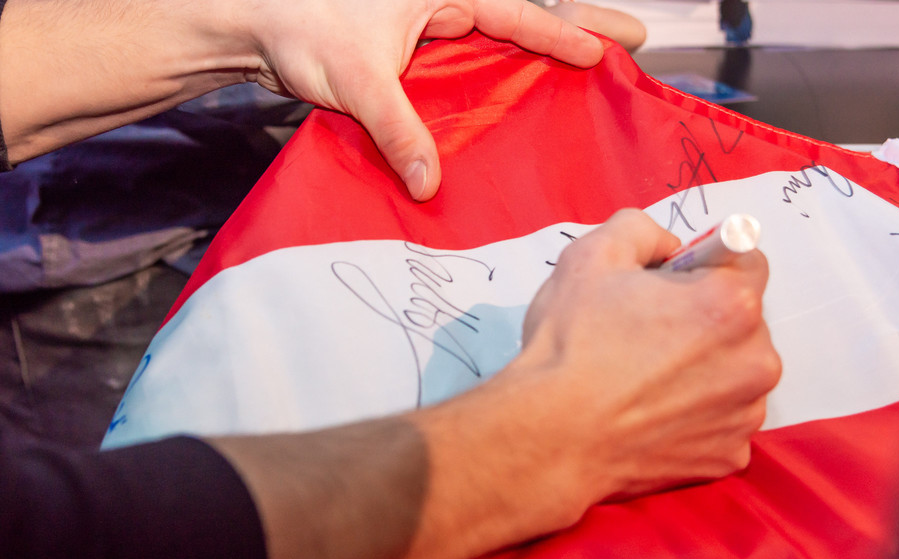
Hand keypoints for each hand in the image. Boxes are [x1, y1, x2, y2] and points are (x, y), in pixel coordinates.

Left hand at [246, 0, 604, 199]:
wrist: (254, 28)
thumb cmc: (301, 28)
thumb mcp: (358, 80)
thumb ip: (399, 130)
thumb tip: (431, 183)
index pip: (516, 12)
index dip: (562, 32)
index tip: (605, 49)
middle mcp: (440, 6)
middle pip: (519, 20)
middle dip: (572, 29)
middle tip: (627, 39)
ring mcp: (426, 29)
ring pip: (494, 45)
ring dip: (535, 59)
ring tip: (583, 78)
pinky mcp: (410, 56)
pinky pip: (464, 69)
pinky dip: (493, 83)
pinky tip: (512, 107)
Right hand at [516, 208, 781, 500]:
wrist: (550, 436)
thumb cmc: (570, 348)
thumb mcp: (592, 255)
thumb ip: (643, 230)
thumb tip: (668, 245)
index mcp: (730, 303)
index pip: (748, 261)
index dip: (704, 266)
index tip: (673, 284)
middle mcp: (754, 360)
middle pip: (744, 322)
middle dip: (706, 320)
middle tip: (649, 334)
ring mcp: (745, 413)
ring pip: (736, 373)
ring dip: (705, 369)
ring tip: (647, 378)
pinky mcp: (729, 454)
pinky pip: (723, 421)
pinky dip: (697, 415)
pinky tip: (652, 413)